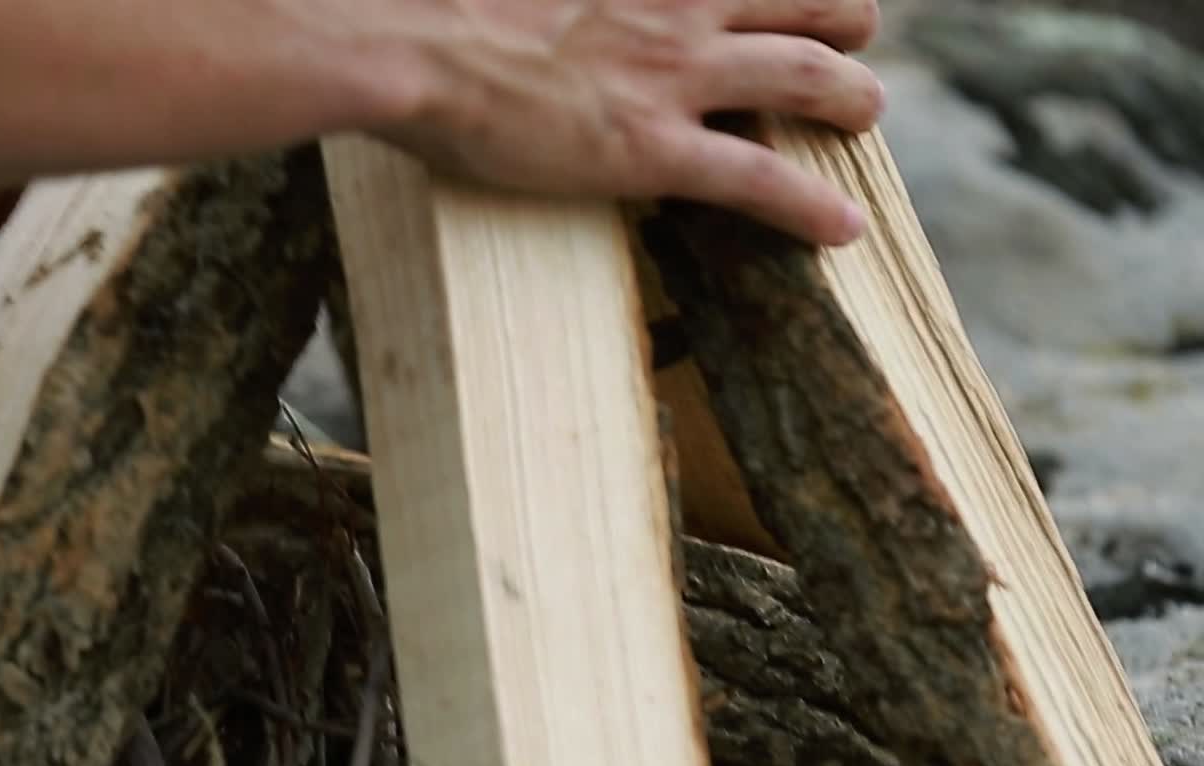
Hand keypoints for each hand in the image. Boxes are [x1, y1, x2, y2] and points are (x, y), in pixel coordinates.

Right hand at [373, 0, 883, 242]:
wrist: (414, 41)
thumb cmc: (447, 7)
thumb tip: (576, 16)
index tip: (796, 0)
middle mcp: (679, 6)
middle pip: (800, 2)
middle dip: (843, 20)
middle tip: (858, 44)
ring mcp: (673, 77)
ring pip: (804, 77)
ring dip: (850, 97)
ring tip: (866, 117)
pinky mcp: (655, 151)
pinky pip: (760, 180)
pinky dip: (813, 205)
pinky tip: (846, 228)